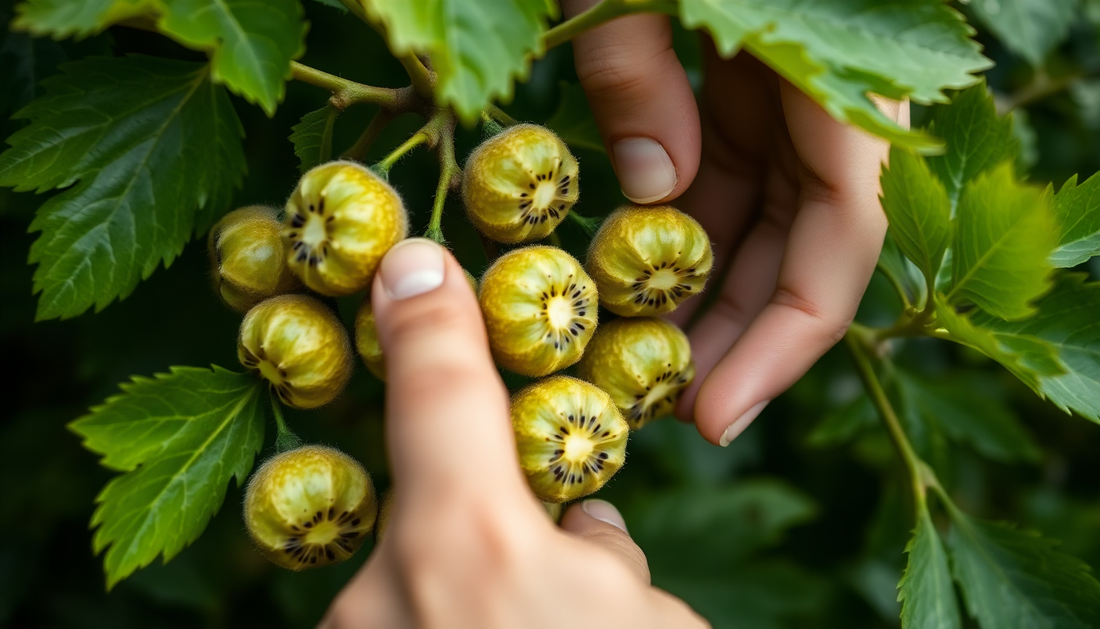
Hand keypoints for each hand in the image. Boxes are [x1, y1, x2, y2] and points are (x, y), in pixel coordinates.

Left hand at [320, 239, 708, 628]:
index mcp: (473, 546)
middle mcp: (385, 592)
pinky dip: (459, 624)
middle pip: (450, 506)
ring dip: (485, 585)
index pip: (441, 389)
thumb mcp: (660, 623)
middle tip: (562, 586)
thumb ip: (609, 553)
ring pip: (438, 575)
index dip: (430, 316)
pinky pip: (416, 622)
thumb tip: (581, 527)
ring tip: (546, 622)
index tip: (414, 263)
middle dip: (501, 519)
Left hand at [565, 0, 906, 445]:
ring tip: (638, 364)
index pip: (842, 236)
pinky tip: (629, 278)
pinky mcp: (736, 82)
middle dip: (737, 334)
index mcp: (831, 68)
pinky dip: (681, 232)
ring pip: (761, 220)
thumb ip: (641, 69)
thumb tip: (655, 190)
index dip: (785, 339)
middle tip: (662, 409)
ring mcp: (778, 90)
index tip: (715, 415)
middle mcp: (821, 91)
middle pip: (801, 246)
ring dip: (705, 294)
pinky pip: (722, 177)